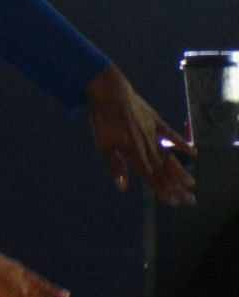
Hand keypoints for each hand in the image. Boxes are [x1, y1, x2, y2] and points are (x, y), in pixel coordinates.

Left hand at [86, 66, 194, 205]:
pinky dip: (182, 143)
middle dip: (176, 187)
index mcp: (135, 154)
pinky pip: (172, 135)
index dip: (163, 191)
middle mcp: (148, 146)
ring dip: (180, 171)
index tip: (175, 202)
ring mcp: (154, 134)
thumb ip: (116, 166)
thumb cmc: (104, 121)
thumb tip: (123, 187)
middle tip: (190, 200)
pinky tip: (193, 152)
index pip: (152, 177)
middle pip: (164, 171)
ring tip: (191, 183)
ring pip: (170, 157)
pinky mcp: (156, 121)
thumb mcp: (105, 146)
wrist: (111, 94)